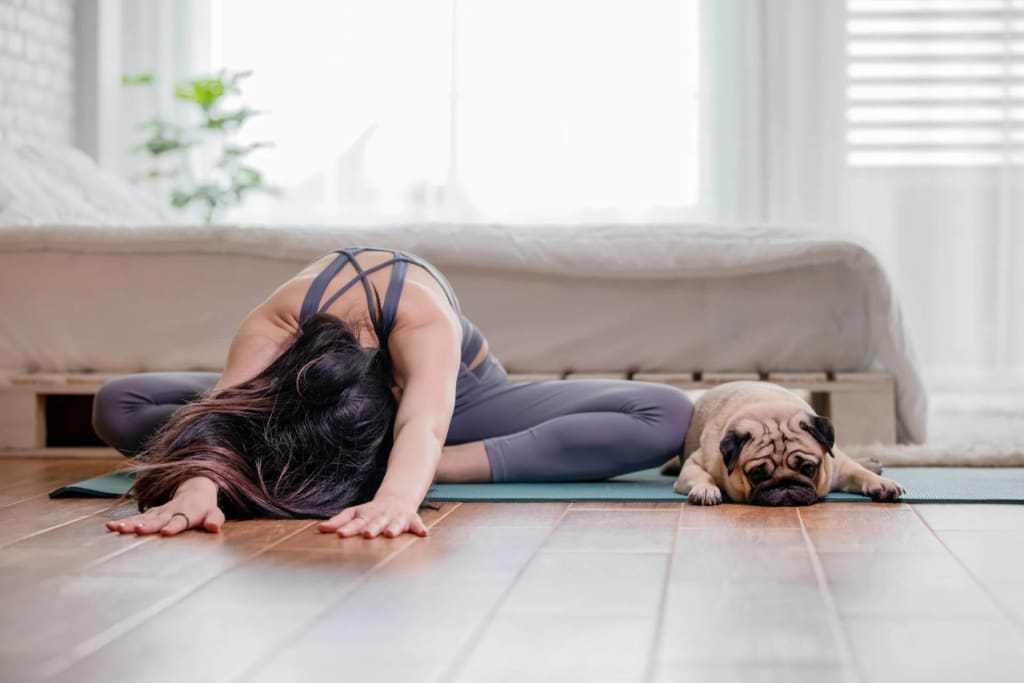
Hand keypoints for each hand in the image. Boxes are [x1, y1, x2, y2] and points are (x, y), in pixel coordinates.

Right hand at [106, 476, 224, 535]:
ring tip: (116, 528)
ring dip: (129, 523)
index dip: (174, 526)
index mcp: (187, 513)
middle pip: (157, 519)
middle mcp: (170, 511)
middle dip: (147, 525)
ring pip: (142, 518)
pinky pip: (135, 518)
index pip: (180, 520)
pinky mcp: (150, 514)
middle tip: (137, 530)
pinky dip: (123, 522)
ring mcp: (158, 512)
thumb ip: (215, 519)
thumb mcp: (214, 513)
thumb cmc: (205, 508)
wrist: (194, 490)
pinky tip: (110, 527)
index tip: (166, 532)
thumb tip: (214, 527)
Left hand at [317, 495, 427, 538]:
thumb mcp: (354, 513)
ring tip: (391, 534)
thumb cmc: (371, 511)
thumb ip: (338, 521)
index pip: (356, 523)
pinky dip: (419, 528)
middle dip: (372, 528)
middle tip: (367, 534)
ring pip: (395, 523)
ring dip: (394, 528)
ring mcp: (396, 518)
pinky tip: (423, 534)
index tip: (341, 534)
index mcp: (367, 516)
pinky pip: (416, 524)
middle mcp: (382, 516)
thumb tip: (320, 528)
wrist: (397, 499)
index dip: (348, 528)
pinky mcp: (411, 520)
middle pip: (376, 523)